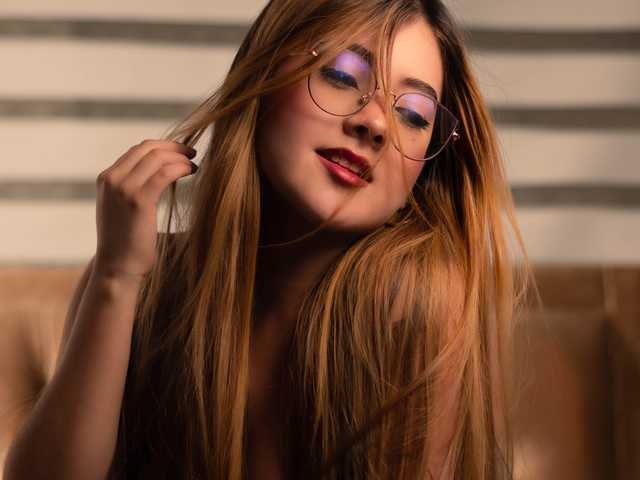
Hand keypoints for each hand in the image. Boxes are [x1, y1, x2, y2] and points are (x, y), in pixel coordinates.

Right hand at [93, 139, 196, 279]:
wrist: (117, 268)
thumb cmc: (126, 244)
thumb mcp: (122, 210)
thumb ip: (132, 190)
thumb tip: (155, 177)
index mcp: (107, 179)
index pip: (137, 150)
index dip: (162, 146)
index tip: (180, 152)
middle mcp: (112, 179)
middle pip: (147, 148)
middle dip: (173, 147)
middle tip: (192, 153)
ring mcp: (123, 188)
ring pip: (157, 157)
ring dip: (179, 157)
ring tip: (194, 165)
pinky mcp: (138, 200)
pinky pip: (164, 173)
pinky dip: (180, 167)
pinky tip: (191, 171)